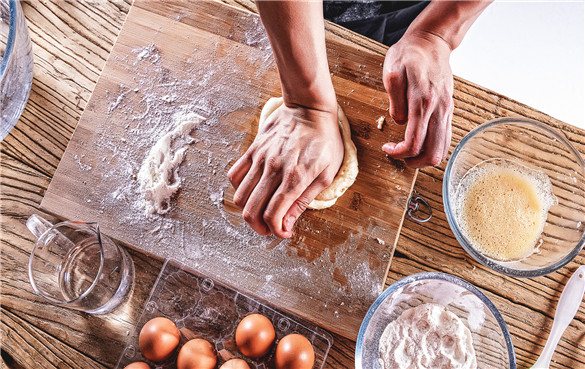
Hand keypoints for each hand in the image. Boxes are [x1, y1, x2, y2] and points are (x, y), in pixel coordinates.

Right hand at [228, 103, 342, 237]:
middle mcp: (274, 169)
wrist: (310, 108)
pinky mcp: (253, 149)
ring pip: (240, 195)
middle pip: (252, 210)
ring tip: (260, 212)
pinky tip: (253, 191)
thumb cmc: (324, 140)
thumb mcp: (326, 174)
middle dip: (259, 227)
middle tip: (269, 228)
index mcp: (295, 178)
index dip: (276, 231)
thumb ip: (304, 201)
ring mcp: (261, 158)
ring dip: (248, 210)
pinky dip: (239, 188)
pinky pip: (235, 174)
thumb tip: (287, 224)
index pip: (274, 215)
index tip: (283, 233)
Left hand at [382, 31, 454, 167]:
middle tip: (397, 156)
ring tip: (407, 152)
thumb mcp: (392, 71)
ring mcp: (447, 111)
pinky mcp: (449, 110)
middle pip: (432, 153)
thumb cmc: (409, 55)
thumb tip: (399, 120)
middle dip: (413, 162)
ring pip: (442, 149)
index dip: (399, 153)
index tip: (387, 149)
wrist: (432, 43)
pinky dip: (432, 147)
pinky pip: (445, 138)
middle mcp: (439, 110)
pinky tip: (419, 142)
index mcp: (423, 102)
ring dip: (423, 157)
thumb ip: (395, 99)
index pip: (414, 142)